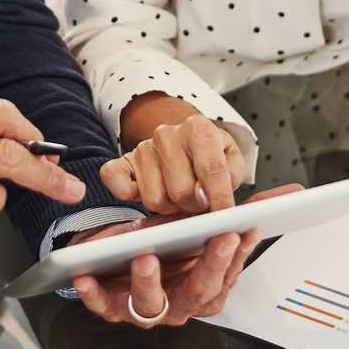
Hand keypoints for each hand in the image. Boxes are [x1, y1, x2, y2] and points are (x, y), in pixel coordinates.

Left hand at [68, 184, 303, 326]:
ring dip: (149, 283)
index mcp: (205, 288)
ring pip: (151, 305)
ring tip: (146, 256)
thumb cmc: (167, 241)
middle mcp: (179, 305)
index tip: (243, 230)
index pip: (226, 275)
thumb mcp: (202, 223)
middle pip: (198, 293)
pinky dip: (95, 295)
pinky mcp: (111, 306)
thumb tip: (295, 194)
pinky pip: (103, 306)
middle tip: (217, 238)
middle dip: (209, 265)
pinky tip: (88, 277)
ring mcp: (146, 309)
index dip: (236, 255)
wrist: (120, 252)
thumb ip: (245, 212)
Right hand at [103, 103, 245, 214]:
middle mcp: (167, 134)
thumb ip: (231, 175)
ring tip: (177, 195)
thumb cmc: (207, 153)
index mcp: (198, 129)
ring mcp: (142, 147)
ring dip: (169, 206)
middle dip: (194, 205)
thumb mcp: (231, 158)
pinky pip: (116, 182)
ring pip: (155, 199)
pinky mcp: (123, 162)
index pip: (211, 170)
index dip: (220, 199)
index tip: (225, 219)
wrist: (181, 139)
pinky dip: (127, 193)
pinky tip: (146, 191)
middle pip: (182, 191)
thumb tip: (217, 196)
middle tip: (198, 200)